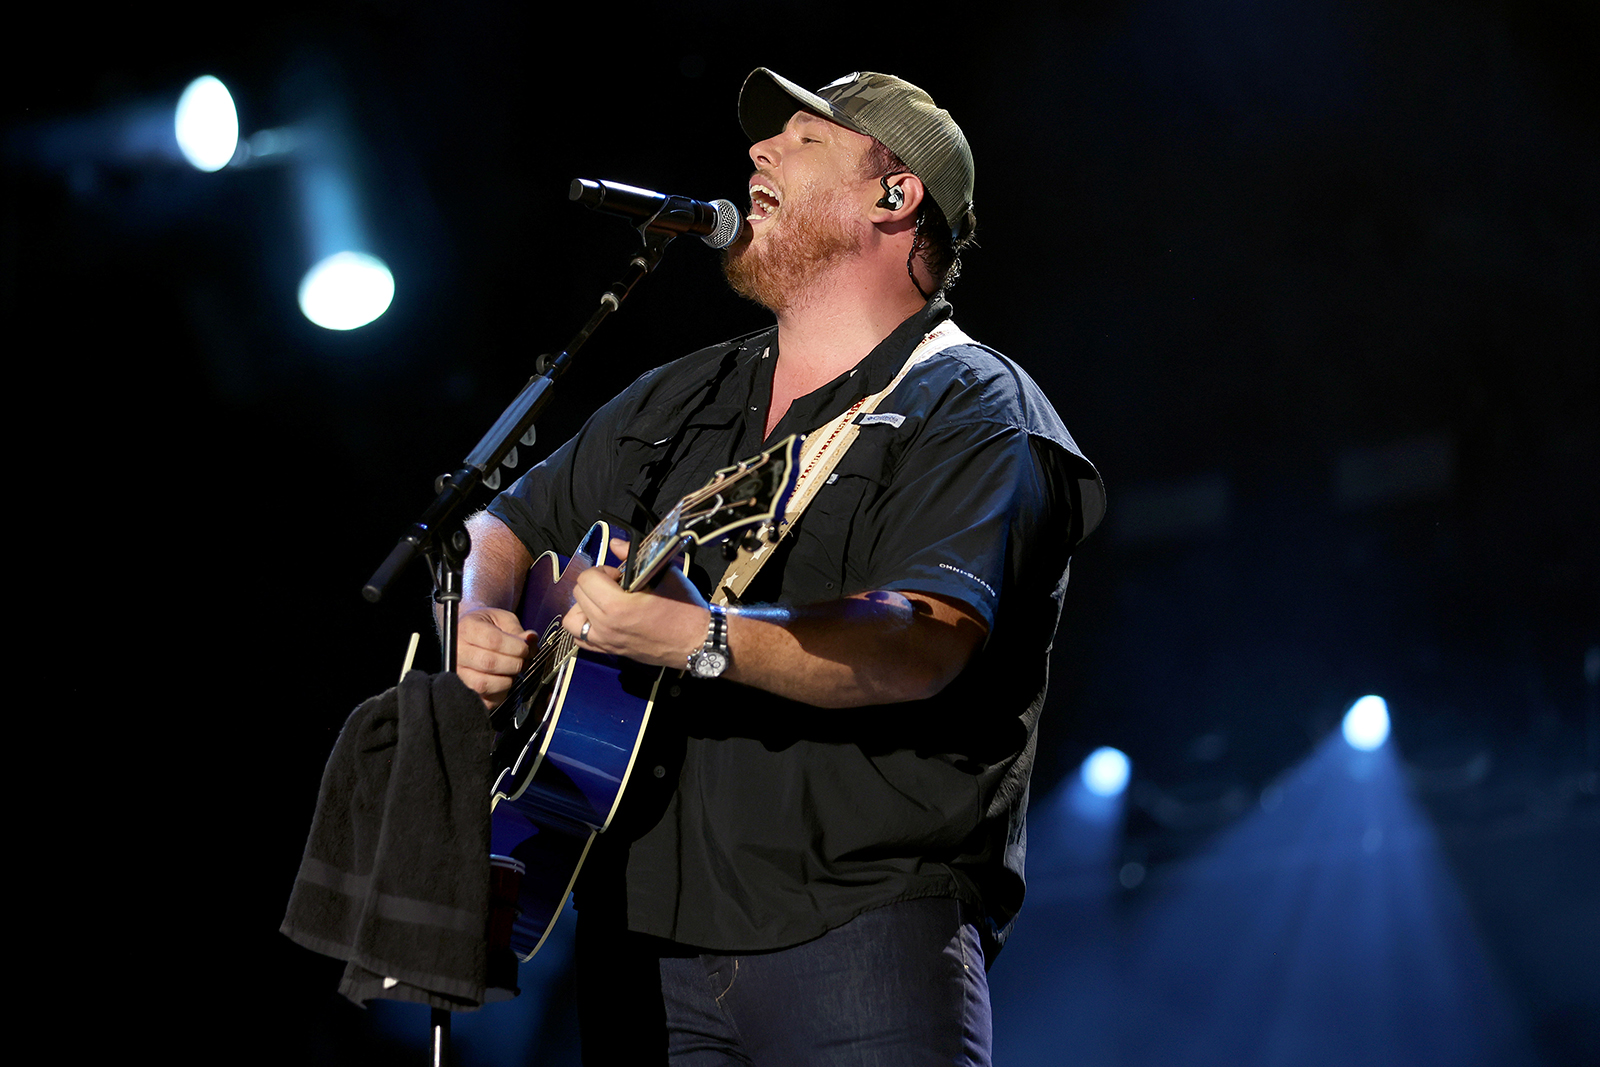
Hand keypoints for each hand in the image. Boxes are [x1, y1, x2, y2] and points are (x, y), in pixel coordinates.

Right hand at [455, 606, 534, 708]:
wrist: (465, 634)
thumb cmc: (484, 626)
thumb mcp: (502, 618)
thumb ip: (517, 630)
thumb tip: (530, 640)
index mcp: (467, 628)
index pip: (494, 641)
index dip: (516, 647)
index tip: (525, 648)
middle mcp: (457, 651)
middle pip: (489, 663)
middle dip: (515, 664)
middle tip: (522, 660)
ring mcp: (457, 672)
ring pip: (484, 684)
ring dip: (507, 680)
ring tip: (512, 671)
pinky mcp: (462, 689)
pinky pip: (483, 699)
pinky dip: (499, 694)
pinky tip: (503, 681)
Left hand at [562, 552, 708, 668]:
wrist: (697, 641)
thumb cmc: (685, 609)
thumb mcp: (664, 574)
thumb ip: (635, 555)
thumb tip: (616, 544)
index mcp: (618, 607)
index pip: (588, 578)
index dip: (604, 570)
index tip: (620, 576)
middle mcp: (607, 626)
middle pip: (579, 594)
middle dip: (595, 583)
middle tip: (617, 585)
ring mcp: (607, 641)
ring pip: (572, 618)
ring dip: (584, 604)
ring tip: (603, 601)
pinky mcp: (610, 651)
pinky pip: (581, 639)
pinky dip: (584, 626)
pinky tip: (600, 618)